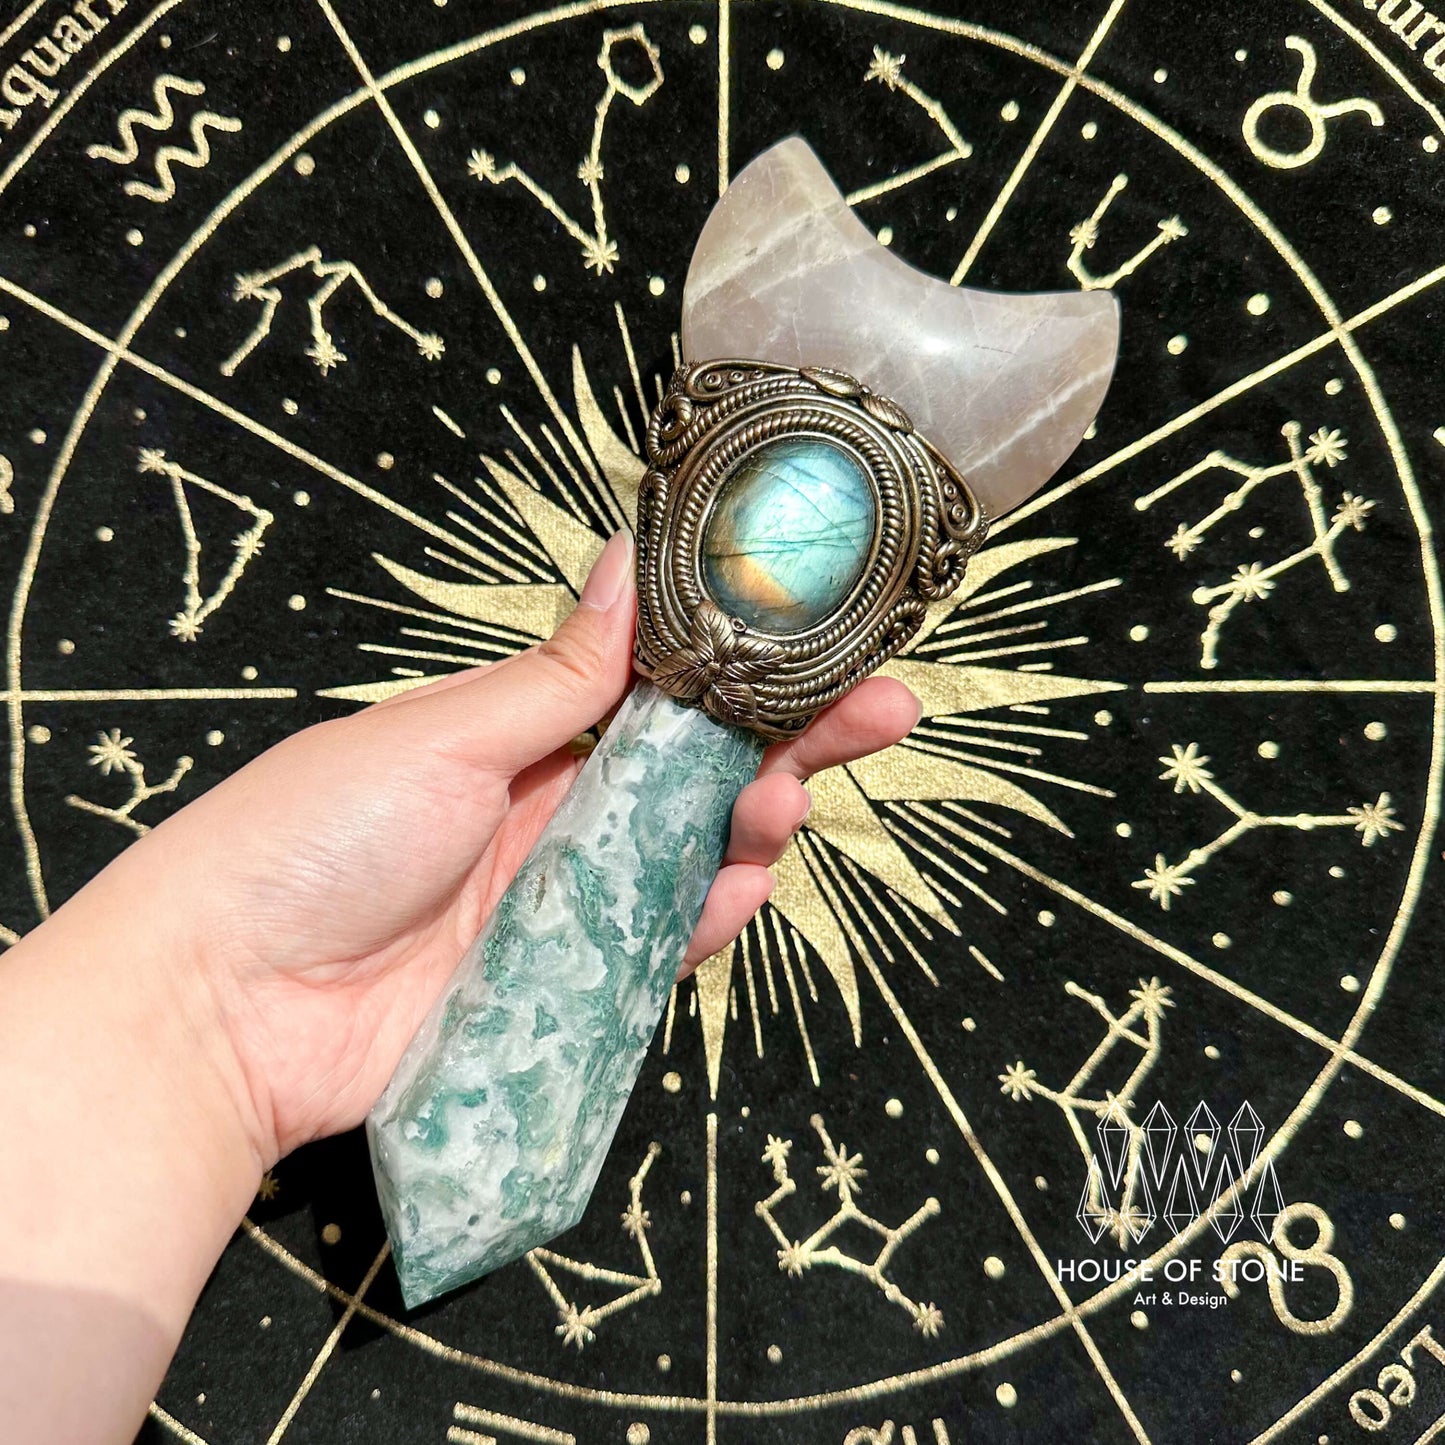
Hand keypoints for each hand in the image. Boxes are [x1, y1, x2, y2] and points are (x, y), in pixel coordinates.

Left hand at [101, 531, 919, 1165]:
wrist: (226, 1003)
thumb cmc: (314, 836)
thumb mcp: (443, 734)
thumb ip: (559, 671)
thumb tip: (629, 557)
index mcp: (522, 734)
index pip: (660, 691)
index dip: (742, 665)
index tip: (822, 635)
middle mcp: (553, 812)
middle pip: (697, 772)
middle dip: (789, 739)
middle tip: (882, 710)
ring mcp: (563, 901)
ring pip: (693, 856)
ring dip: (754, 824)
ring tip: (782, 803)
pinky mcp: (566, 985)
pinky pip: (659, 945)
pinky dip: (710, 916)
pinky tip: (748, 883)